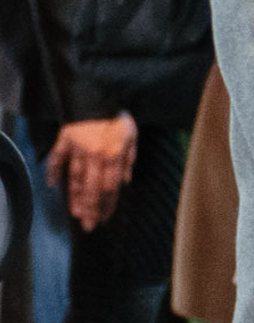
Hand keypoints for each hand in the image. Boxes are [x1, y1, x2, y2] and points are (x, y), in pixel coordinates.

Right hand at [47, 114, 137, 232]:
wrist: (97, 96)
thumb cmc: (117, 118)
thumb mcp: (131, 137)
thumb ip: (128, 160)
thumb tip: (125, 182)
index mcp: (113, 154)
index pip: (110, 186)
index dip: (108, 204)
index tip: (105, 218)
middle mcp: (94, 155)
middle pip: (92, 187)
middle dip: (92, 208)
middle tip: (89, 226)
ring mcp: (77, 148)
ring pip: (76, 178)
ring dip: (76, 197)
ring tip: (76, 213)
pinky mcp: (64, 140)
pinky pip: (57, 158)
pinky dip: (53, 170)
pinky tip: (52, 185)